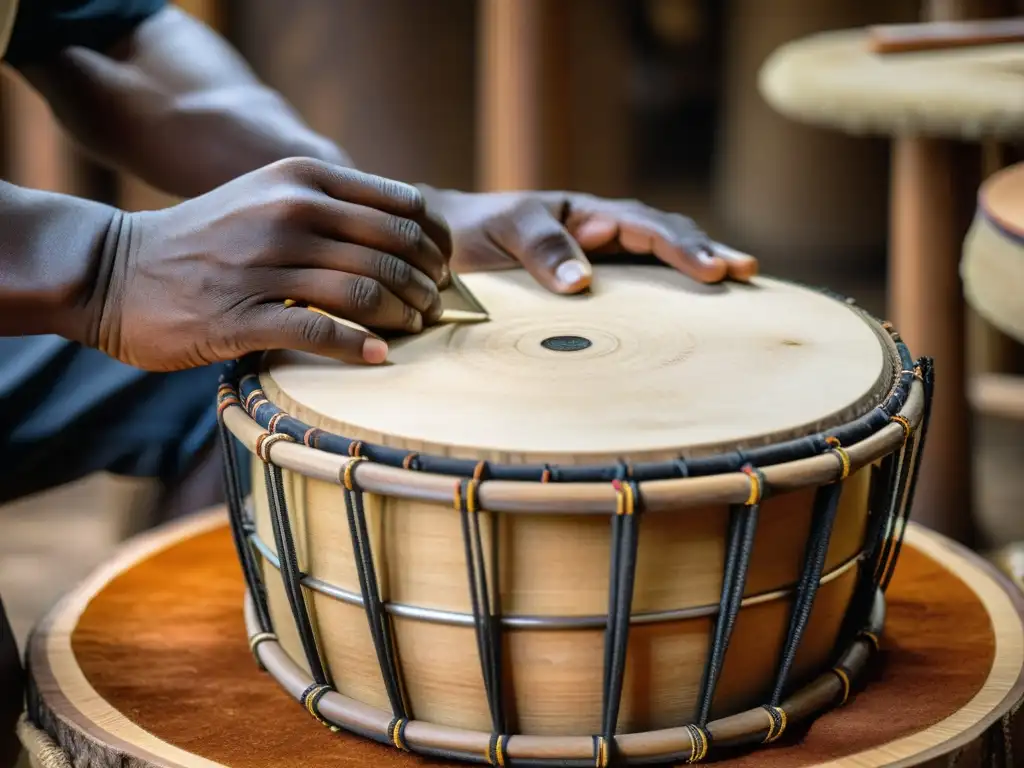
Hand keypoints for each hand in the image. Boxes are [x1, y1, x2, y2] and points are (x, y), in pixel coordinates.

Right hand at [89, 158, 450, 370]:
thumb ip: (330, 205)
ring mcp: (264, 264)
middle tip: (433, 307)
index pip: (403, 207)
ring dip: (402, 317)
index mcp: (302, 179)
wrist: (116, 270)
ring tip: (412, 329)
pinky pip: (321, 332)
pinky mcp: (241, 318)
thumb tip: (407, 233)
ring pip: (366, 290)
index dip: (435, 243)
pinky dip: (359, 348)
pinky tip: (377, 357)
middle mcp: (288, 213)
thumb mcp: (268, 196)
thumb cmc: (207, 240)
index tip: (443, 270)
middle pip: (393, 249)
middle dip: (426, 284)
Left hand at [423, 189, 756, 292]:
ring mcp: (600, 263)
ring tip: (739, 287)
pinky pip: (636, 292)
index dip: (681, 247)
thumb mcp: (504, 231)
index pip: (646, 227)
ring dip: (696, 271)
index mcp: (586, 215)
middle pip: (667, 238)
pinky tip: (690, 320)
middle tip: (745, 272)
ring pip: (658, 264)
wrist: (444, 247)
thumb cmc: (474, 233)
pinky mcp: (591, 294)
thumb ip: (540, 248)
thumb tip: (584, 282)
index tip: (712, 271)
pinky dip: (666, 300)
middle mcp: (601, 236)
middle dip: (706, 253)